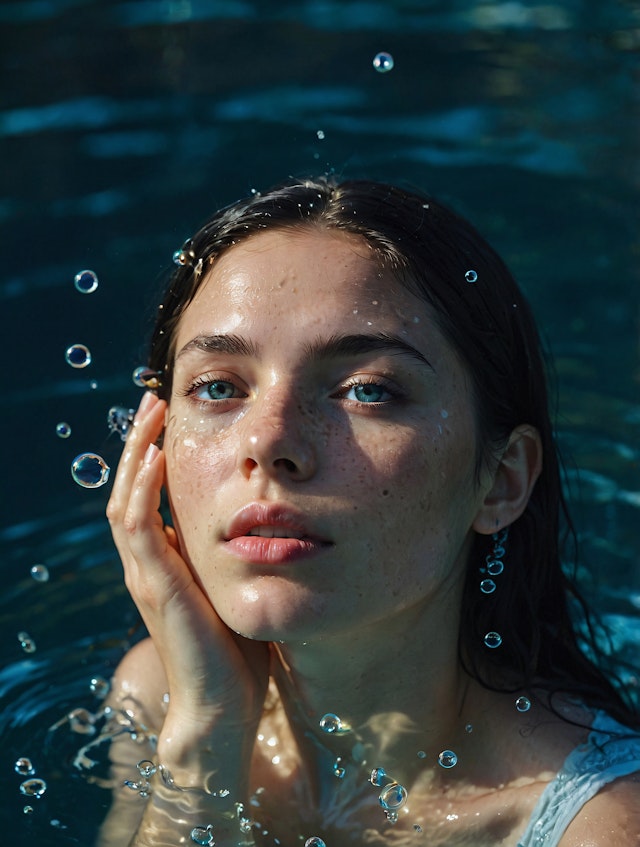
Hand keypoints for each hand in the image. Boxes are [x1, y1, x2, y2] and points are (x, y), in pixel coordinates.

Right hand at [106, 392, 269, 772]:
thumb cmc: (236, 651)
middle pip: (130, 487)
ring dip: (136, 452)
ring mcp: (147, 574)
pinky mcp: (156, 585)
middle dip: (140, 441)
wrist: (222, 707)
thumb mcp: (235, 589)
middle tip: (154, 399)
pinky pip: (139, 526)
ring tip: (150, 413)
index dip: (153, 456)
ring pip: (126, 498)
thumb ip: (236, 557)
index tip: (171, 419)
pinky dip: (143, 488)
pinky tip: (157, 457)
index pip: (147, 496)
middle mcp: (148, 563)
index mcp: (165, 562)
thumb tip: (267, 523)